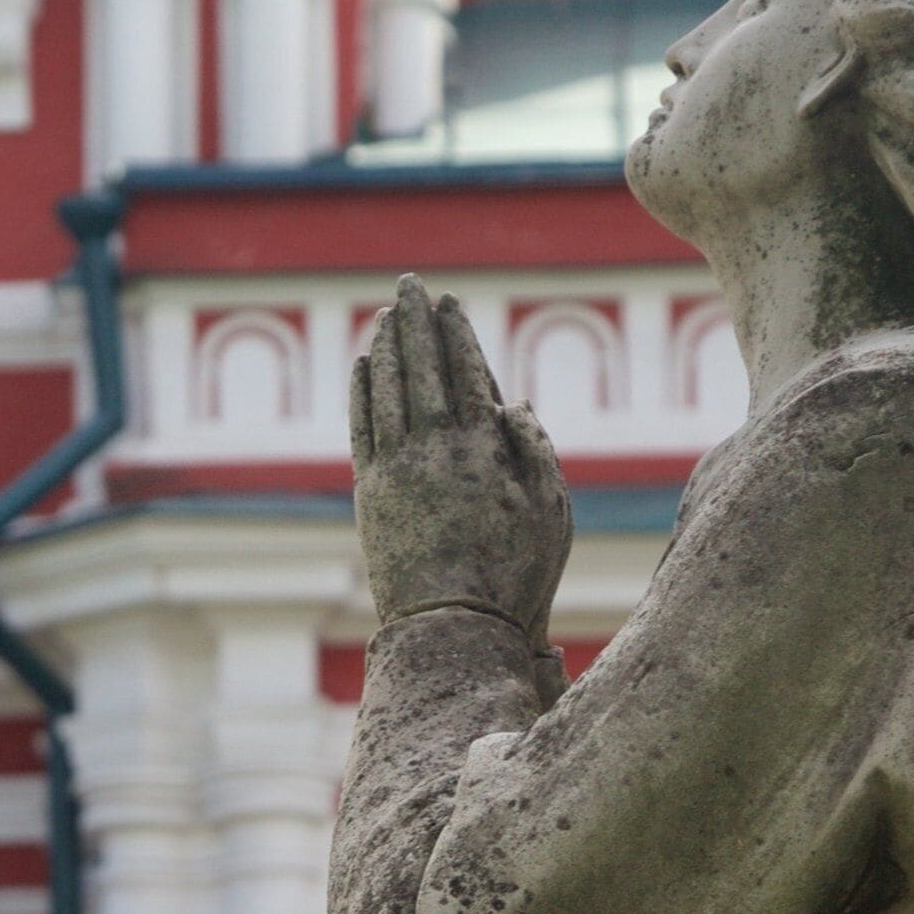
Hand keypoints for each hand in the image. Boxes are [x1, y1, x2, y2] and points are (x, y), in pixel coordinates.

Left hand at [353, 276, 572, 640]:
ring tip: (386, 316)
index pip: (466, 372)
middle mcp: (434, 447)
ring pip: (388, 390)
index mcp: (482, 447)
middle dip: (415, 323)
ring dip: (387, 348)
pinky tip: (364, 366)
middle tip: (409, 286)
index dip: (455, 334)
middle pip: (422, 368)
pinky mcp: (369, 493)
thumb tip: (514, 404)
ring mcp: (396, 468)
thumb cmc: (514, 575)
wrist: (451, 628)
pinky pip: (363, 427)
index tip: (447, 304)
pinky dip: (363, 392)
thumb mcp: (550, 513)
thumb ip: (534, 452)